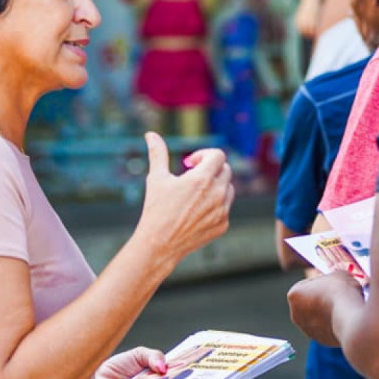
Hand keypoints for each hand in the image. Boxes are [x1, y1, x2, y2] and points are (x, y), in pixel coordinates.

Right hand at [136, 132, 233, 262]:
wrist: (159, 244)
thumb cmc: (156, 209)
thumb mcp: (156, 178)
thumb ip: (157, 153)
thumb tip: (150, 134)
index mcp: (203, 179)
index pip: (219, 155)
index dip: (204, 155)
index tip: (190, 164)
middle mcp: (217, 194)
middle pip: (226, 170)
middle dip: (210, 169)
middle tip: (191, 177)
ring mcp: (222, 211)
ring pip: (228, 189)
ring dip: (215, 186)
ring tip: (194, 194)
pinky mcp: (223, 225)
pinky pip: (225, 208)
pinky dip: (215, 206)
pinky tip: (196, 212)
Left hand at [287, 270, 362, 346]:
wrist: (351, 317)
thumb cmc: (340, 292)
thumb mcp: (337, 274)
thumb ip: (331, 278)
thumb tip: (335, 282)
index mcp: (294, 295)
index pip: (307, 283)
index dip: (321, 281)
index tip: (332, 281)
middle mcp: (296, 315)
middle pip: (310, 302)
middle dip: (323, 298)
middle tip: (339, 293)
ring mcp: (308, 330)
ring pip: (319, 317)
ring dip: (329, 311)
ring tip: (344, 305)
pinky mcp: (322, 341)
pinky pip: (328, 328)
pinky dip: (335, 323)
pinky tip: (346, 317)